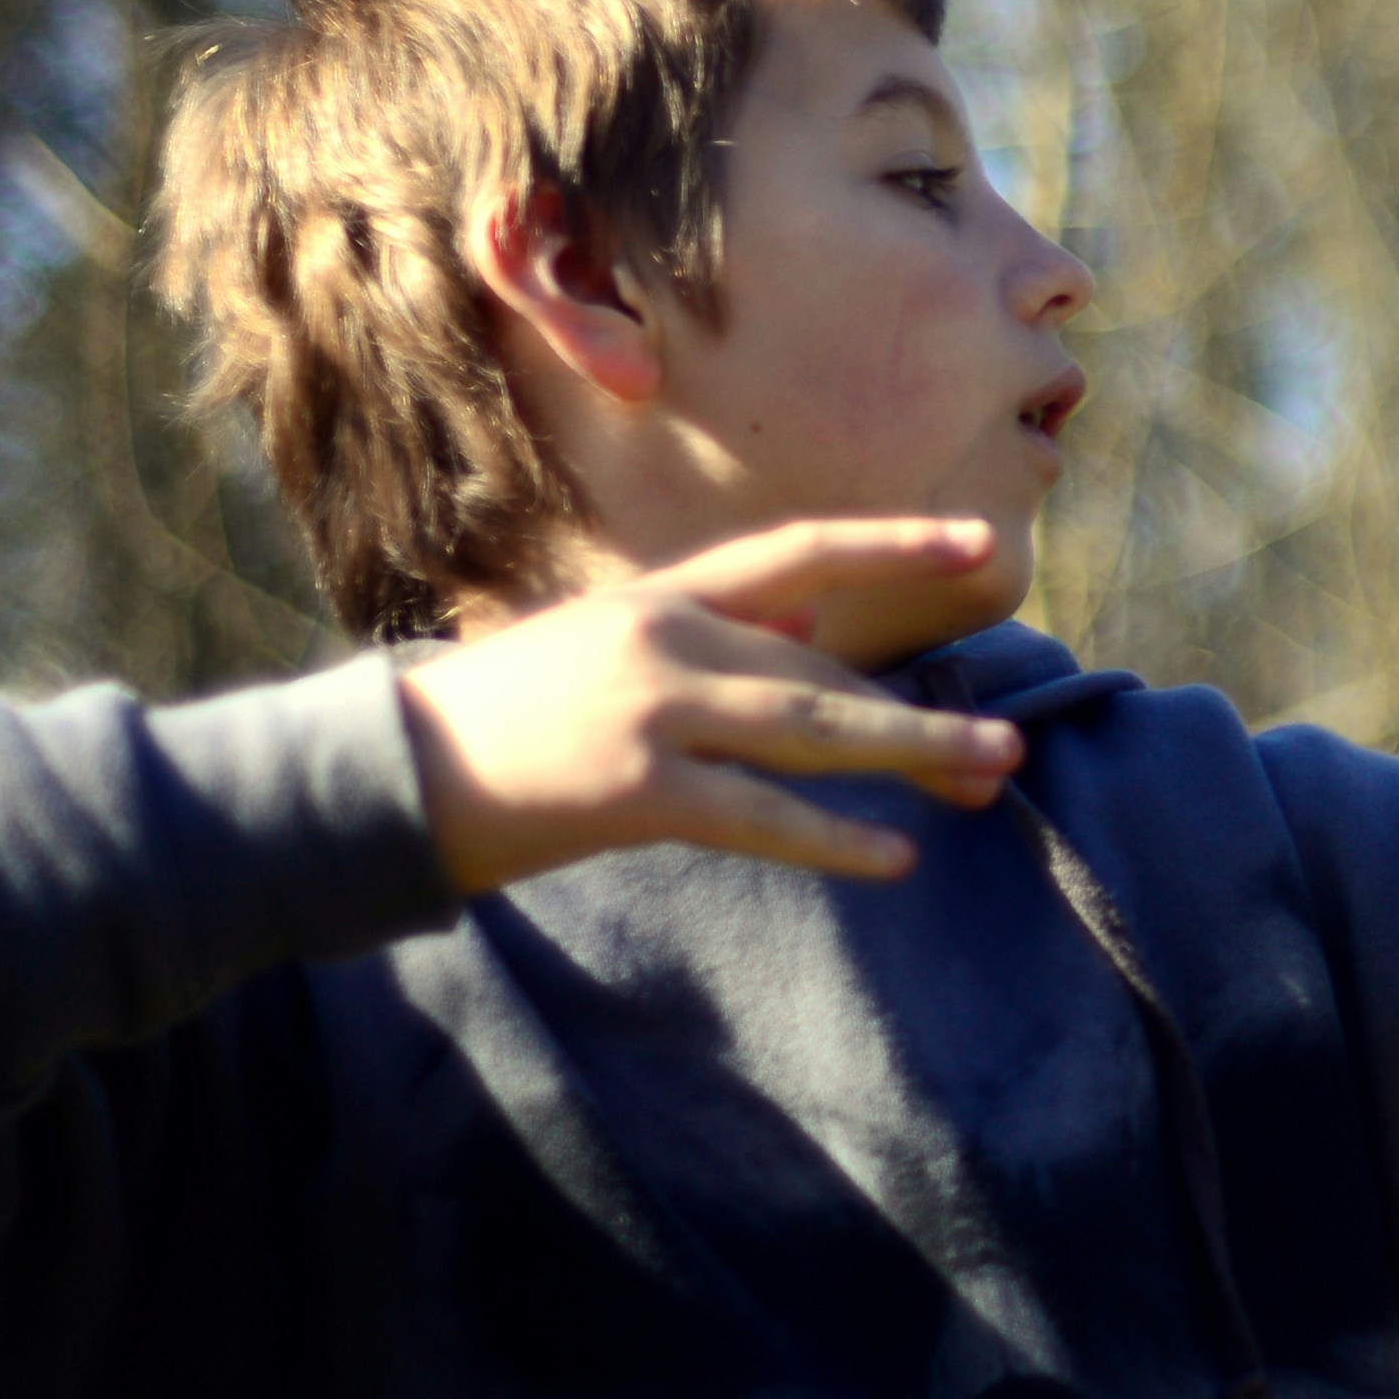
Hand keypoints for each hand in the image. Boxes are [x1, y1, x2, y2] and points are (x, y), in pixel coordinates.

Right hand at [401, 520, 1028, 894]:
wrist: (392, 769)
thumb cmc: (509, 715)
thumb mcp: (607, 646)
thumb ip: (711, 633)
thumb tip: (810, 621)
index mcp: (662, 595)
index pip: (797, 551)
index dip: (891, 542)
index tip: (978, 540)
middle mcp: (667, 637)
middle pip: (822, 669)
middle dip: (918, 713)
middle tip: (1006, 747)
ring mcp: (652, 709)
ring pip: (812, 731)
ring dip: (911, 753)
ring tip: (990, 773)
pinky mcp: (635, 787)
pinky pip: (758, 814)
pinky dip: (832, 838)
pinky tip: (894, 858)